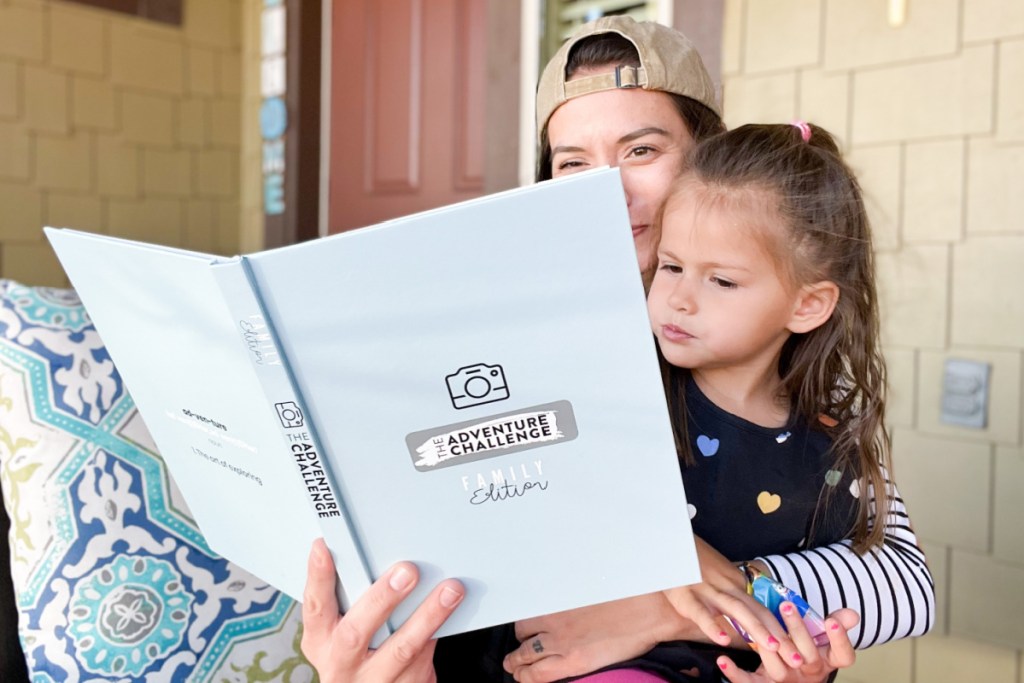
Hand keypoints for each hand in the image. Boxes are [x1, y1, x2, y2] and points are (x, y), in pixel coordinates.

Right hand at [301, 538, 464, 682]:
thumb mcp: (343, 630)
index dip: (318, 577)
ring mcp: (373, 680)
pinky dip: (439, 632)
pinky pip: (424, 660)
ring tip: (449, 590)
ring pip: (402, 648)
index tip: (324, 547)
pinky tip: (455, 611)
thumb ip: (354, 599)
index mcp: (321, 640)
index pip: (315, 607)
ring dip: (428, 616)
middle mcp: (341, 663)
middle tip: (407, 571)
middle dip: (382, 599)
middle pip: (356, 631)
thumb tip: (376, 555)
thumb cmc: (358, 654)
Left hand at [503, 592, 687, 682]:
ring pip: (525, 655)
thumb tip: (568, 600)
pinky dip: (528, 676)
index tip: (524, 629)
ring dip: (516, 662)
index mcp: (559, 600)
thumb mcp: (592, 587)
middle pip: (524, 633)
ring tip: (514, 668)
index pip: (529, 613)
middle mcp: (555, 620)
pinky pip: (540, 674)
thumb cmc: (628, 594)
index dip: (525, 625)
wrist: (650, 610)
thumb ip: (573, 596)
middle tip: (514, 653)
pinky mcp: (574, 662)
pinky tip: (525, 678)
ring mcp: (562, 642)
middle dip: (518, 644)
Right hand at [662, 538, 791, 654]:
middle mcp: (726, 586)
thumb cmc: (691, 560)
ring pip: (737, 610)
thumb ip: (731, 593)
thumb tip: (748, 616)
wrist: (669, 540)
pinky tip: (723, 640)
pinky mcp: (686, 596)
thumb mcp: (716, 574)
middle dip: (779, 636)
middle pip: (757, 612)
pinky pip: (701, 612)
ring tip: (773, 648)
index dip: (782, 630)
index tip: (798, 648)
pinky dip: (712, 626)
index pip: (764, 608)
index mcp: (734, 583)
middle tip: (797, 658)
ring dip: (757, 629)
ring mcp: (707, 591)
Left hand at [717, 607, 858, 682]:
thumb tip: (852, 614)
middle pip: (808, 658)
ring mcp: (786, 681)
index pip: (843, 656)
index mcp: (826, 661)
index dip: (840, 641)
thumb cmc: (802, 648)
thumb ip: (834, 625)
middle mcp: (808, 673)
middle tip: (788, 607)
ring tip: (761, 630)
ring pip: (780, 671)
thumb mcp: (819, 636)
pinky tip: (723, 660)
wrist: (786, 675)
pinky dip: (735, 674)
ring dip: (770, 650)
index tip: (832, 621)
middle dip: (798, 631)